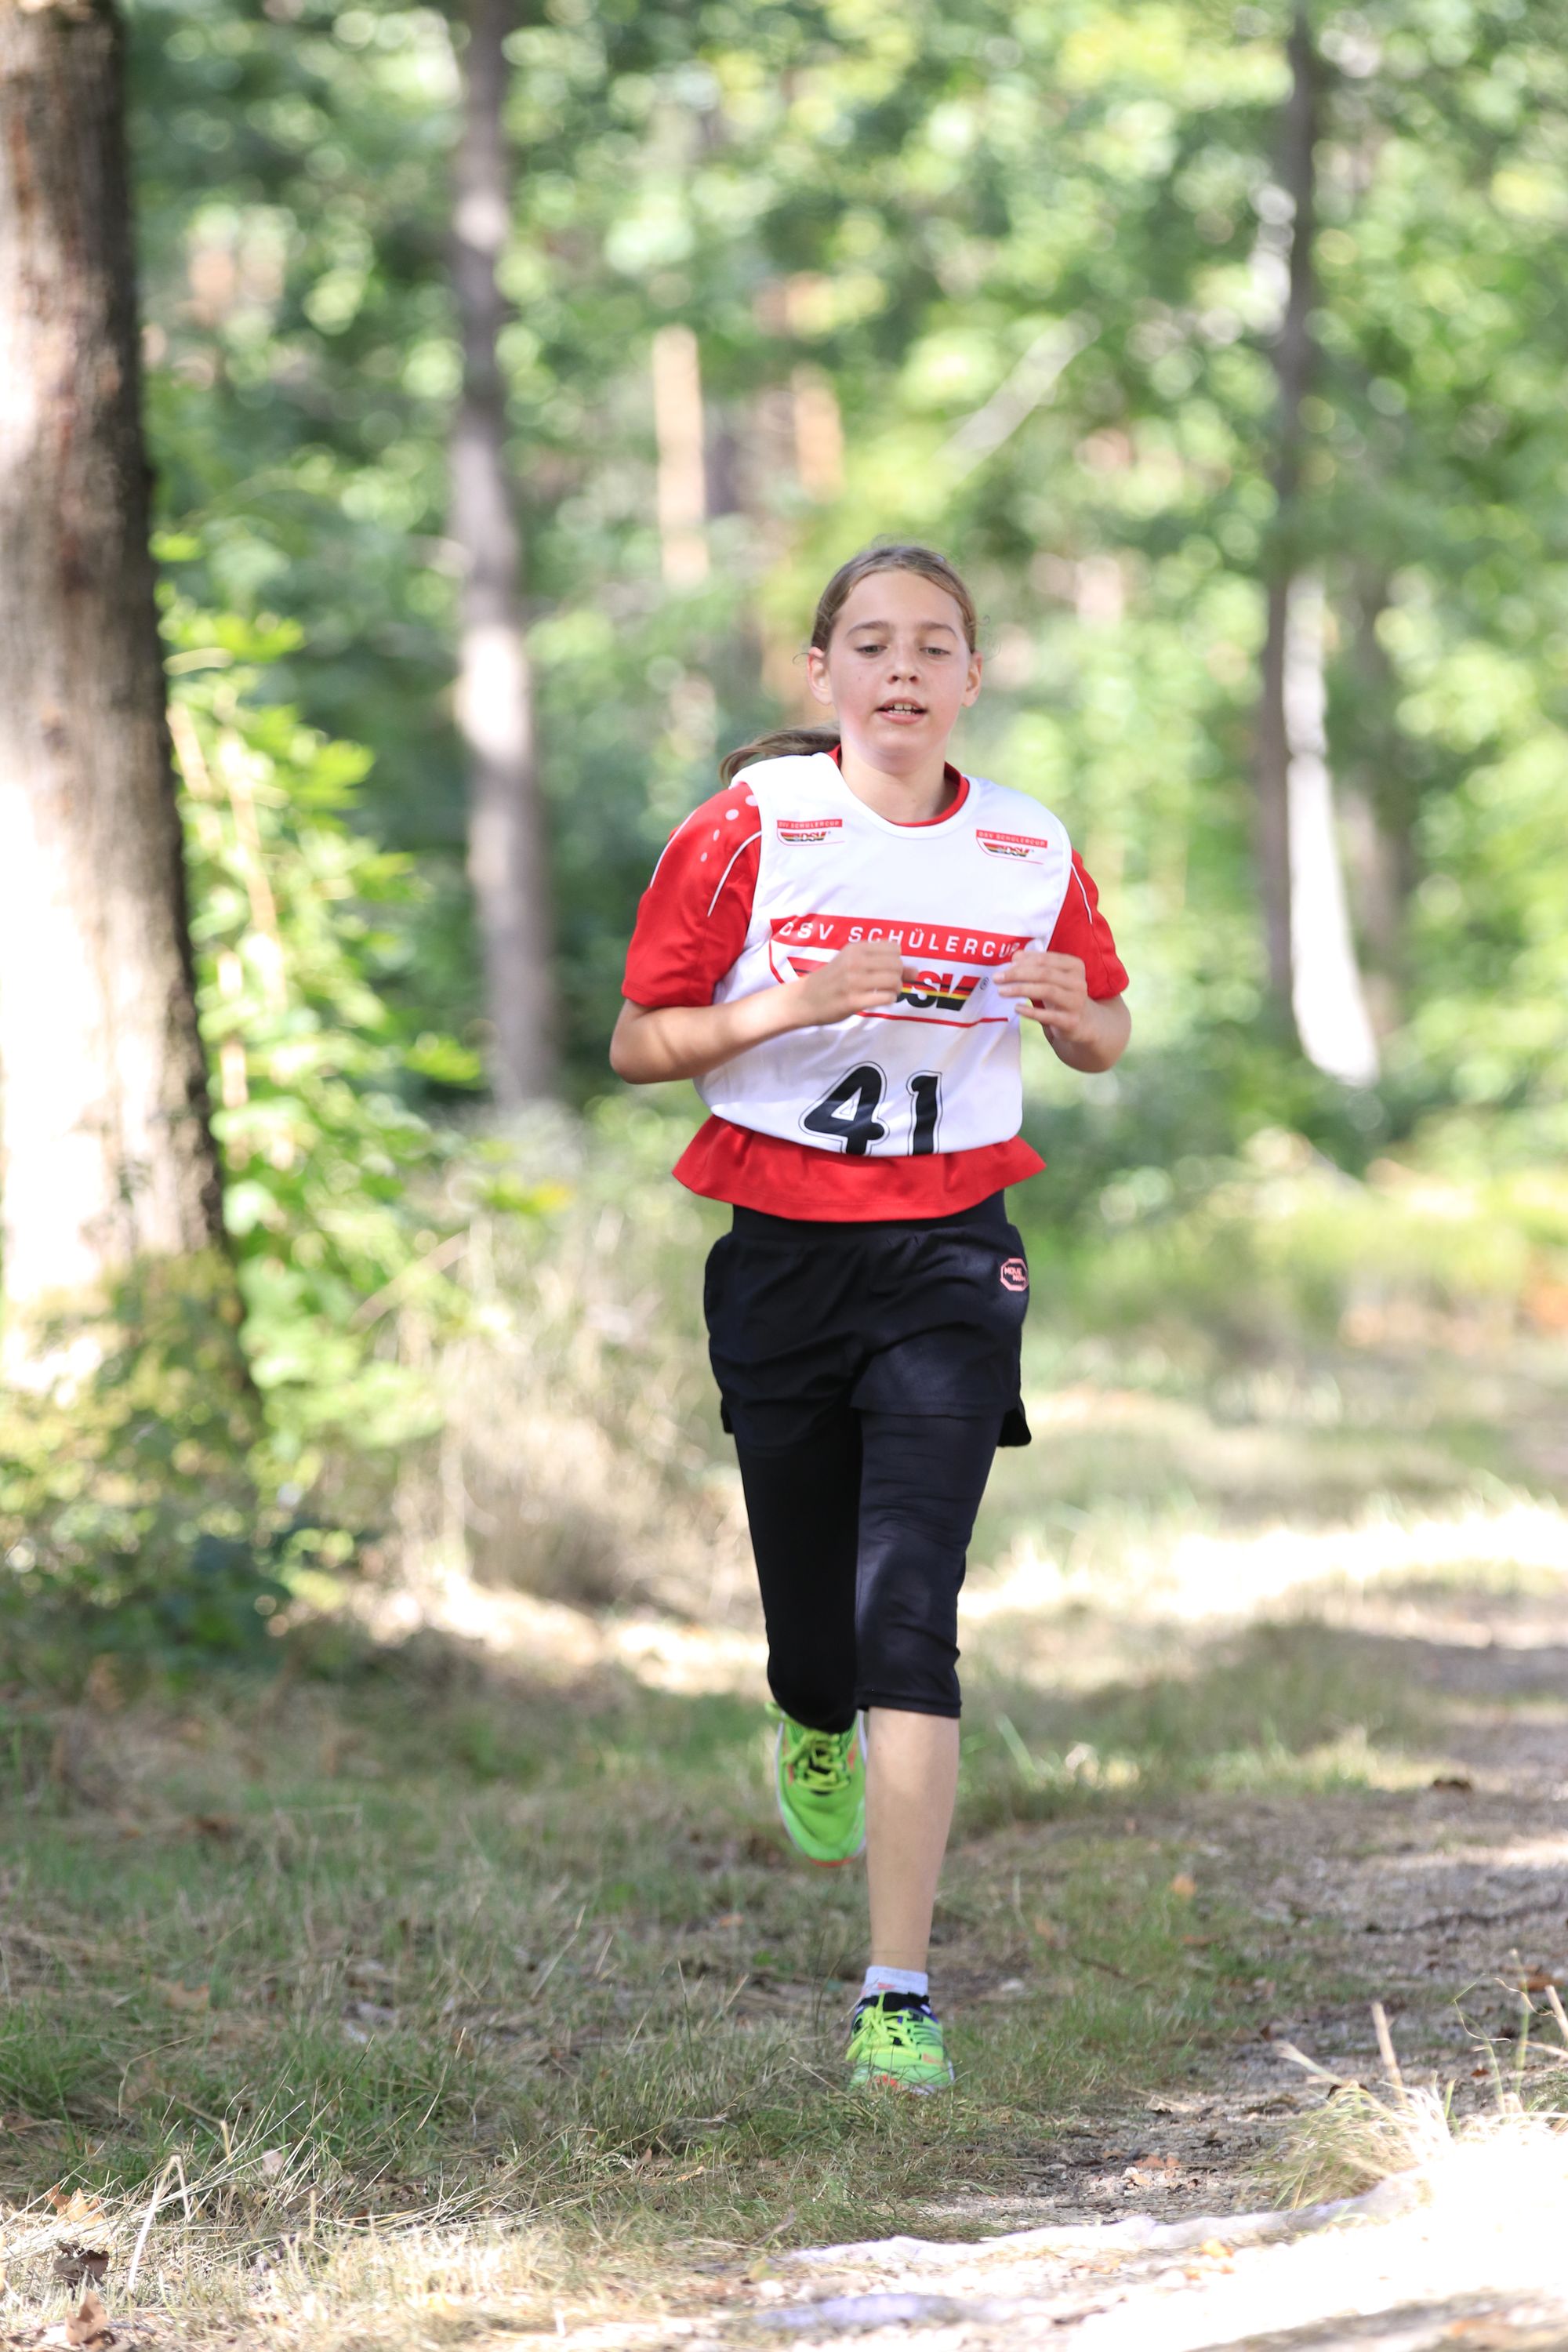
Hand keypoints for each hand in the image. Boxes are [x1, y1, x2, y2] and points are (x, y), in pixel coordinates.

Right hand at [793, 937, 914, 1024]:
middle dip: (899, 975)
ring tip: (887, 993)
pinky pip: (885, 997)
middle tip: (890, 983)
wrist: (804, 999)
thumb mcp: (852, 963)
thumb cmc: (832, 980)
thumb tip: (916, 971)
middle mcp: (855, 962)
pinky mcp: (853, 1001)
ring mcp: (853, 982)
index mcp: (855, 949)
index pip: (894, 947)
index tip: (889, 969)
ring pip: (893, 980)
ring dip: (896, 989)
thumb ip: (882, 964)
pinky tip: (881, 1000)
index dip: (897, 960)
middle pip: (896, 964)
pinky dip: (889, 1000)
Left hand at [995, 949, 1091, 1041]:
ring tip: (1002, 991)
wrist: (1083, 1023)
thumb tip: (1016, 956)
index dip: (1024, 961)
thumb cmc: (1062, 996)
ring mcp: (1076, 1002)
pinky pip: (1047, 1016)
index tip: (1006, 965)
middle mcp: (1078, 982)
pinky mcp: (1070, 1021)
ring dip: (1021, 989)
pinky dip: (1030, 1011)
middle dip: (1018, 974)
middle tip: (998, 978)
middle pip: (1044, 974)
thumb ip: (1035, 966)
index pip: (1045, 959)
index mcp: (1074, 966)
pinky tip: (1016, 1008)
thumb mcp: (1052, 978)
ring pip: (1046, 991)